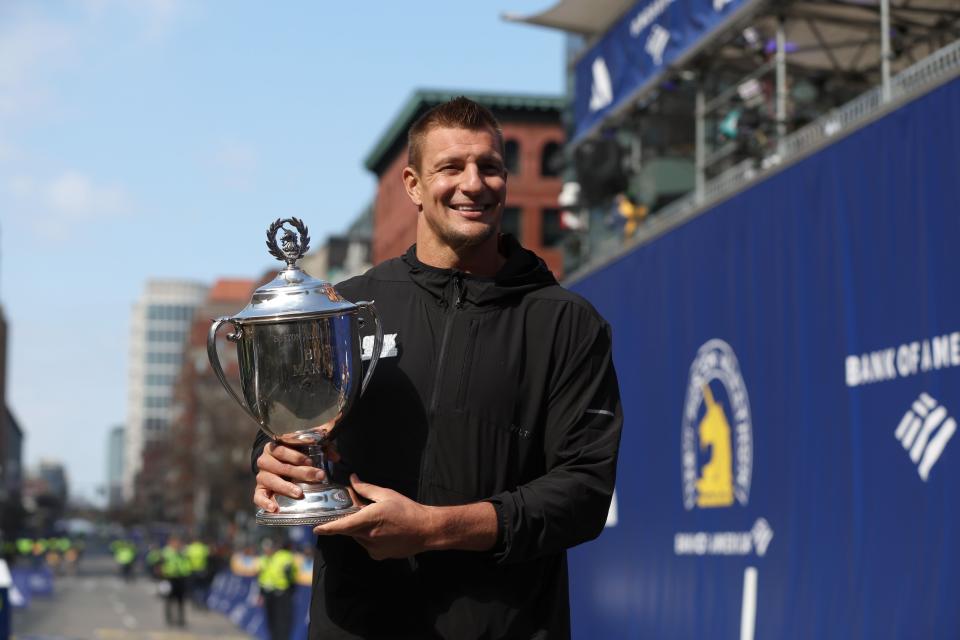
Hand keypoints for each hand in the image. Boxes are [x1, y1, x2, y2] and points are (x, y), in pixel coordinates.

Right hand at [253, 442, 327, 512]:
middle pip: (281, 466)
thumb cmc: (293, 456)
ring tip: (299, 493)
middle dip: (300, 473)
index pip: (283, 450)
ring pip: (272, 481)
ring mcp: (262, 476)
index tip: (311, 462)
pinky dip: (265, 503)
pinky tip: (274, 508)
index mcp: (274, 448)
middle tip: (316, 477)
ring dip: (286, 487)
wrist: (275, 464)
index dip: (297, 456)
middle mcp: (265, 461)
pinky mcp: (259, 490)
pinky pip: (258, 497)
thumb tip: (336, 457)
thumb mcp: (306, 449)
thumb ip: (322, 449)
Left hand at [313, 474, 432, 559]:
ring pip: (358, 537)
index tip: (315, 529)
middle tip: (360, 512)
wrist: (426, 530)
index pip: (341, 526)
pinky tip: (383, 530)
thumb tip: (353, 480)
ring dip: (360, 529)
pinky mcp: (379, 555)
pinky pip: (367, 545)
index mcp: (368, 520)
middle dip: (349, 522)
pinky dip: (369, 537)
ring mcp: (373, 548)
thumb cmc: (407, 510)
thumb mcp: (386, 495)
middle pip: (349, 530)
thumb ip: (366, 489)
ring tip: (377, 520)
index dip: (326, 528)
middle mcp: (368, 537)